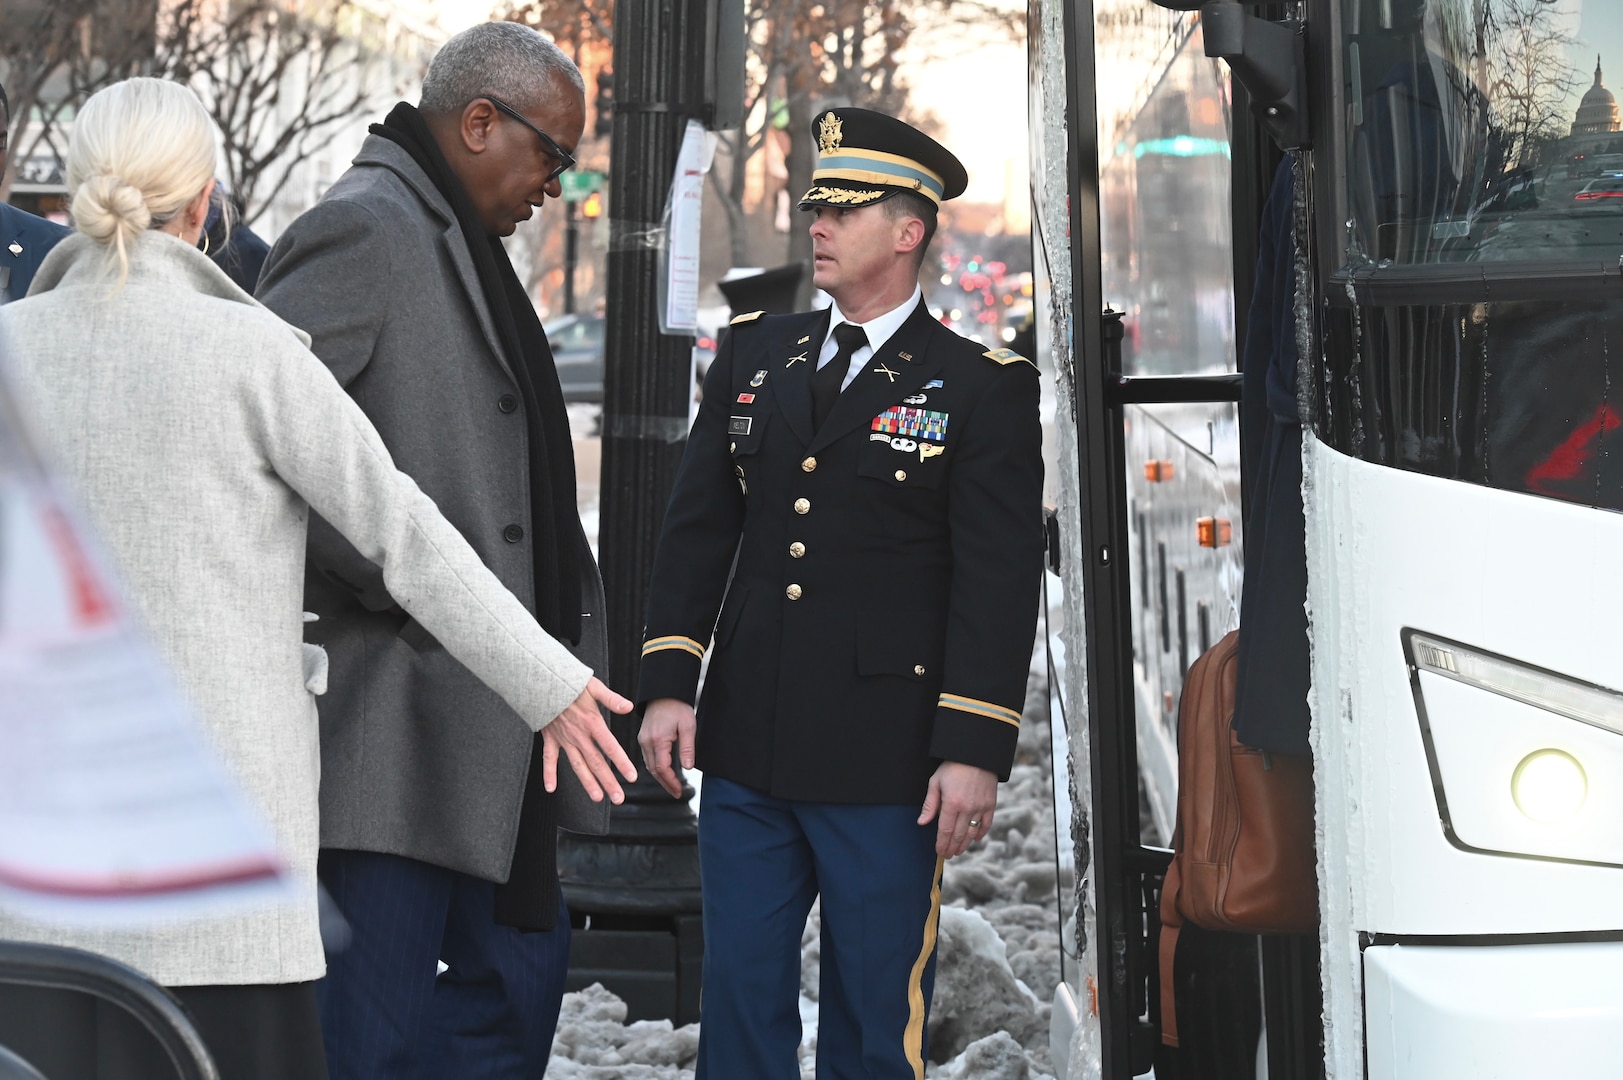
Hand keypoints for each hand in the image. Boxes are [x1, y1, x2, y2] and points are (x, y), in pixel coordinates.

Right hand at [542, 677, 637, 802]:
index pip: (610, 746)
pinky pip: (549, 759)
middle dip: (608, 781)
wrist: (541, 681)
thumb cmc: (568, 682)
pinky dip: (549, 773)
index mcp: (592, 722)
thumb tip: (629, 707)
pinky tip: (551, 788)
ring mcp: (563, 739)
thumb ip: (611, 699)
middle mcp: (578, 735)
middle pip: (596, 762)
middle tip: (618, 798)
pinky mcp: (550, 738)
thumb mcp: (593, 686)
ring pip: (577, 765)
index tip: (631, 777)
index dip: (622, 762)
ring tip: (597, 797)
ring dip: (587, 782)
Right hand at [638, 697, 696, 798]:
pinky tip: (664, 772)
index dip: (671, 782)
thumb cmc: (677, 706)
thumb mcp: (688, 726)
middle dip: (665, 784)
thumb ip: (688, 747)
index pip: (662, 768)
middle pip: (654, 770)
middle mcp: (646, 741)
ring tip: (672, 786)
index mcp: (658, 739)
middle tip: (676, 793)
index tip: (679, 790)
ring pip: (649, 765)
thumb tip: (687, 767)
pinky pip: (647, 757)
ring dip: (660, 777)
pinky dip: (656, 768)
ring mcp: (642, 740)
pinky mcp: (643, 737)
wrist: (664, 692)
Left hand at [917, 761, 997, 857]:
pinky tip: (975, 839)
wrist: (976, 754)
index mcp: (951, 804)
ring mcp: (981, 807)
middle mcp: (967, 808)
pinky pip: (986, 824)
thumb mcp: (936, 782)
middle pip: (959, 835)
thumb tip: (922, 823)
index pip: (945, 831)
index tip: (939, 851)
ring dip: (965, 844)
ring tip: (959, 851)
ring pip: (972, 833)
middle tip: (948, 855)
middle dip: (952, 847)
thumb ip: (930, 805)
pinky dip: (981, 834)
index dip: (942, 844)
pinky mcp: (991, 804)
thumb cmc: (952, 767)